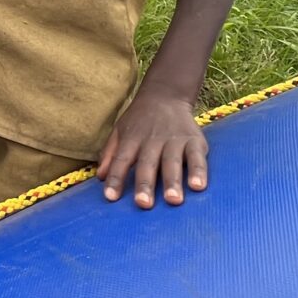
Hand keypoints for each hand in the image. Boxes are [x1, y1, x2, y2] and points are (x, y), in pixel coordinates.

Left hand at [97, 91, 207, 208]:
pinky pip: (197, 157)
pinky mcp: (194, 140)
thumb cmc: (139, 120)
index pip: (121, 160)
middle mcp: (152, 140)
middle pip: (147, 164)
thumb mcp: (120, 131)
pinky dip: (198, 171)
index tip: (110, 197)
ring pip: (172, 162)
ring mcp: (174, 140)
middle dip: (145, 184)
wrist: (166, 94)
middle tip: (143, 204)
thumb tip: (99, 177)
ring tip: (173, 200)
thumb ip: (110, 154)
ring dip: (173, 181)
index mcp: (132, 139)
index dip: (115, 178)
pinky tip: (198, 186)